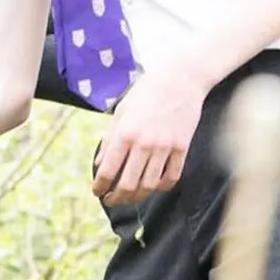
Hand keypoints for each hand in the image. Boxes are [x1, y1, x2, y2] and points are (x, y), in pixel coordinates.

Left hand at [92, 65, 209, 205]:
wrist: (181, 79)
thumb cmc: (146, 92)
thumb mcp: (121, 111)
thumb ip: (110, 139)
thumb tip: (99, 162)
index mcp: (125, 133)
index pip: (108, 170)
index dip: (100, 186)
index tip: (97, 191)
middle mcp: (144, 144)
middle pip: (128, 184)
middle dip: (117, 197)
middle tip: (111, 200)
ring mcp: (165, 147)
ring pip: (149, 185)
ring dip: (137, 196)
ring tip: (130, 197)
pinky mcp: (182, 148)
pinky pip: (171, 177)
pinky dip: (161, 187)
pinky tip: (153, 187)